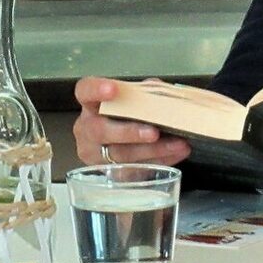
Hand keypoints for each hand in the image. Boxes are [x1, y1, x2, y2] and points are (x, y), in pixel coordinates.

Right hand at [73, 76, 191, 166]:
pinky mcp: (112, 174)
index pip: (85, 92)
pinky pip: (135, 169)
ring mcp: (97, 155)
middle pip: (101, 131)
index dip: (96, 90)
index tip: (113, 89)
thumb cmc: (122, 116)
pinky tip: (176, 153)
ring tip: (177, 144)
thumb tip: (158, 88)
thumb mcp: (130, 100)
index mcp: (90, 105)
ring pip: (121, 155)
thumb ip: (143, 91)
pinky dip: (160, 160)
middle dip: (129, 132)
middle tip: (153, 132)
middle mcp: (87, 130)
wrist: (115, 145)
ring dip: (152, 150)